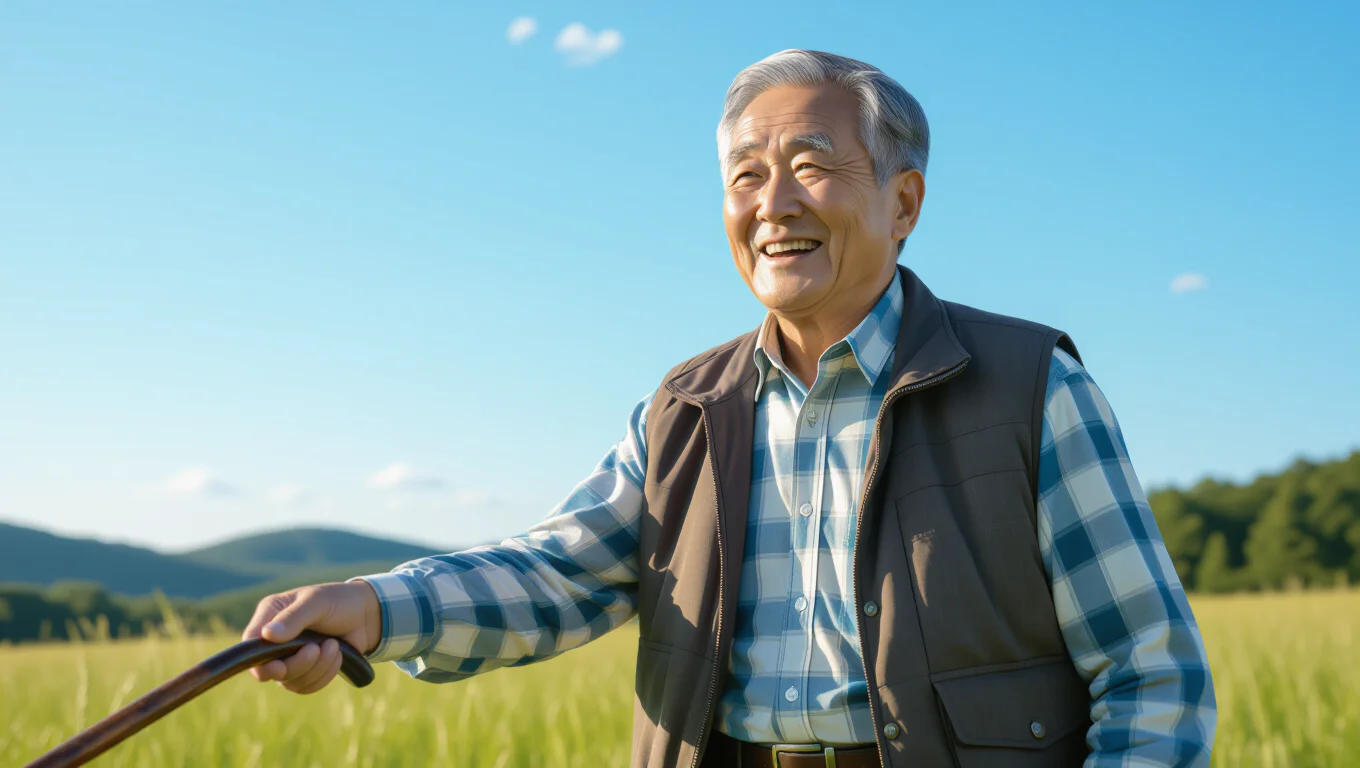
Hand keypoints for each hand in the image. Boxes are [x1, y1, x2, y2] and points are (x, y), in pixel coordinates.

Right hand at [242, 581, 382, 693]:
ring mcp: (288, 657)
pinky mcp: (305, 671)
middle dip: (297, 665)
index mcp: (269, 615)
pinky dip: (324, 675)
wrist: (365, 615)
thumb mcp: (316, 602)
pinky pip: (307, 687)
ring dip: (317, 668)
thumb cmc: (337, 601)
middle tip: (317, 649)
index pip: (250, 645)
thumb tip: (267, 636)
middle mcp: (273, 640)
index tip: (279, 666)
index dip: (259, 661)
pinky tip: (337, 655)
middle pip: (269, 670)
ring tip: (333, 645)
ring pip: (290, 682)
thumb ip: (293, 618)